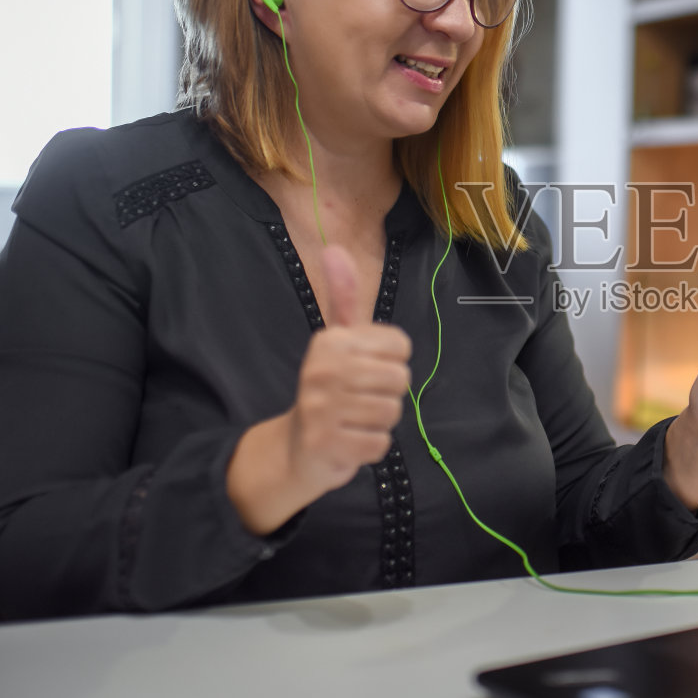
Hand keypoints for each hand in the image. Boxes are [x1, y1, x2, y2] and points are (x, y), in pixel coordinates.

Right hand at [228, 245, 411, 533]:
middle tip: (360, 399)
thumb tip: (334, 248)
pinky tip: (349, 440)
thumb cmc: (328, 389)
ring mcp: (321, 408)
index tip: (365, 369)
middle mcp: (322, 369)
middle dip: (387, 394)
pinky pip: (380, 444)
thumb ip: (342, 297)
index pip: (400, 345)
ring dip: (379, 422)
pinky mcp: (326, 444)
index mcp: (330, 340)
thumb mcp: (337, 341)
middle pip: (399, 379)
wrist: (297, 449)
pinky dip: (371, 447)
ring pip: (391, 412)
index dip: (392, 361)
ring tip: (354, 419)